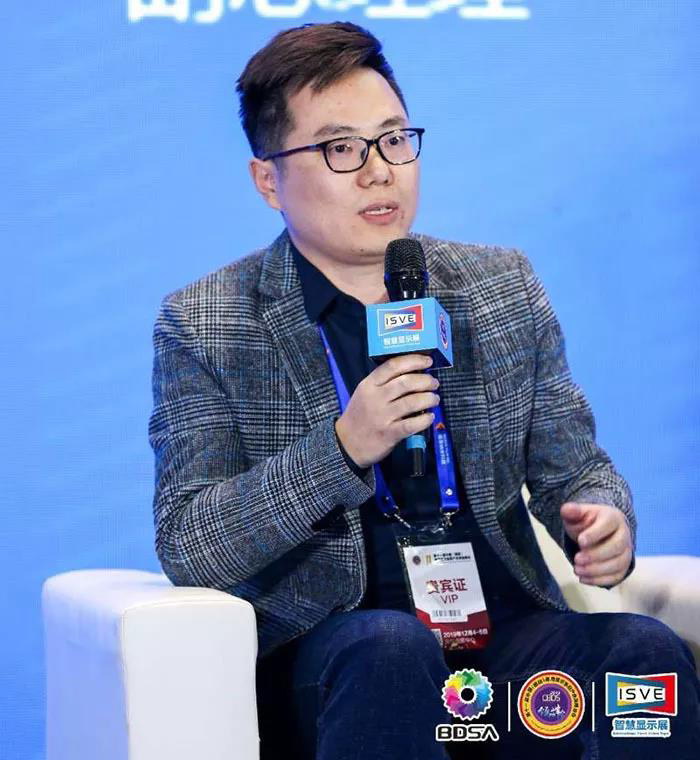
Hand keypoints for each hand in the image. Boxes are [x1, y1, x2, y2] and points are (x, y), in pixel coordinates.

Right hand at [335, 353, 439, 468]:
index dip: (414, 361)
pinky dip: (425, 419)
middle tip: (434, 383)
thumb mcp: (364, 393)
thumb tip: (412, 373)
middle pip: (406, 382)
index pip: (393, 366)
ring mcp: (382, 416)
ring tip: (434, 399)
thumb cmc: (359, 416)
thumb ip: (382, 383)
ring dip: (429, 399)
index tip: (427, 361)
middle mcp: (375, 398)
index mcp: (369, 385)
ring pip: (412, 402)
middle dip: (425, 381)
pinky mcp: (389, 434)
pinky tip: (429, 417)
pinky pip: (412, 424)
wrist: (346, 443)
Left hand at [560, 502, 632, 587]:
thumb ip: (572, 511)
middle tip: (577, 559)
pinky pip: (616, 576)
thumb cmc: (587, 522)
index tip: (580, 541)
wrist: (597, 532)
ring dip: (597, 569)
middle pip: (617, 546)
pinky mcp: (623, 567)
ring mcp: (625, 552)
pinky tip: (583, 579)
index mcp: (613, 517)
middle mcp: (624, 534)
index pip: (608, 524)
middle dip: (596, 555)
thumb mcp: (578, 514)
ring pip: (618, 563)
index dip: (595, 534)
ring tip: (577, 570)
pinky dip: (600, 580)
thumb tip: (566, 509)